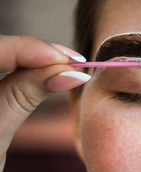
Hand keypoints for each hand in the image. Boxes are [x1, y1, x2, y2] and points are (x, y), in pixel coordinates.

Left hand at [0, 35, 89, 171]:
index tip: (70, 62)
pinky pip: (5, 72)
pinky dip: (29, 72)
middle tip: (74, 64)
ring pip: (5, 57)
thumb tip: (70, 73)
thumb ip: (25, 96)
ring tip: (68, 68)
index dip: (33, 49)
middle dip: (38, 52)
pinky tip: (50, 74)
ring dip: (37, 60)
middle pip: (2, 49)